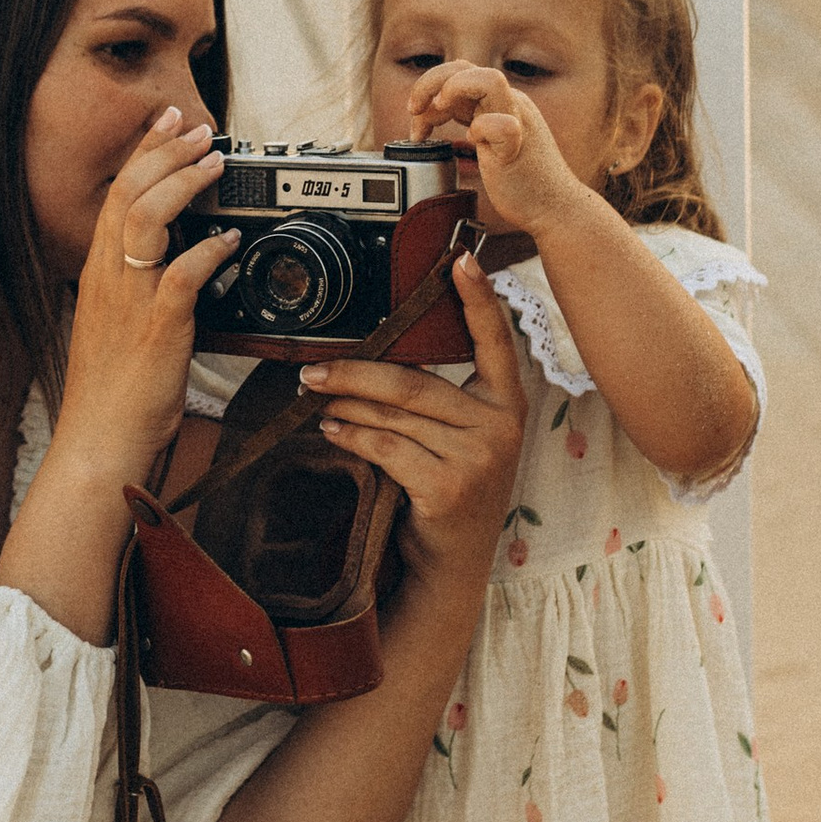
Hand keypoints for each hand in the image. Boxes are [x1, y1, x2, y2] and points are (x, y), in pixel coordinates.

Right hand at [52, 108, 234, 491]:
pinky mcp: (157, 329)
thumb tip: (179, 257)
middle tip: (198, 127)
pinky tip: (230, 240)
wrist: (100, 440)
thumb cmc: (114, 391)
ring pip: (146, 219)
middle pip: (128, 193)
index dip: (144, 153)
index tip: (168, 124)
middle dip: (165, 151)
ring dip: (183, 184)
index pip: (117, 195)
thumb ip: (141, 287)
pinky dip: (208, 250)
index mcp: (99, 274)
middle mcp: (109, 279)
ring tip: (214, 163)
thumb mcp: (119, 325)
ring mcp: (130, 301)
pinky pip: (180, 275)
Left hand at [299, 256, 526, 581]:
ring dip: (345, 402)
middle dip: (357, 370)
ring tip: (314, 394)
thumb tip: (375, 354)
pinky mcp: (448, 486)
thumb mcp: (460, 438)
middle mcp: (501, 426)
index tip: (462, 259)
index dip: (479, 299)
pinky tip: (332, 429)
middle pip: (416, 381)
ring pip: (395, 413)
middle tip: (312, 367)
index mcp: (508, 403)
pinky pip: (386, 447)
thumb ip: (440, 398)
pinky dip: (352, 435)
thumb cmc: (450, 487)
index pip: (495, 340)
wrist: (454, 562)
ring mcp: (478, 457)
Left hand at [408, 58, 589, 240]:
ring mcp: (517, 122)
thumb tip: (431, 120)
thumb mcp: (487, 141)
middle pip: (465, 67)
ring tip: (438, 111)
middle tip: (414, 110)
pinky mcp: (519, 147)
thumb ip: (468, 125)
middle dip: (430, 83)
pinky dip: (482, 130)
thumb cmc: (521, 180)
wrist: (555, 207)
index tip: (415, 114)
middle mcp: (509, 104)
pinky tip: (475, 146)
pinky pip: (503, 126)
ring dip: (453, 90)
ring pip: (490, 80)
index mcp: (499, 101)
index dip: (430, 87)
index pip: (459, 72)